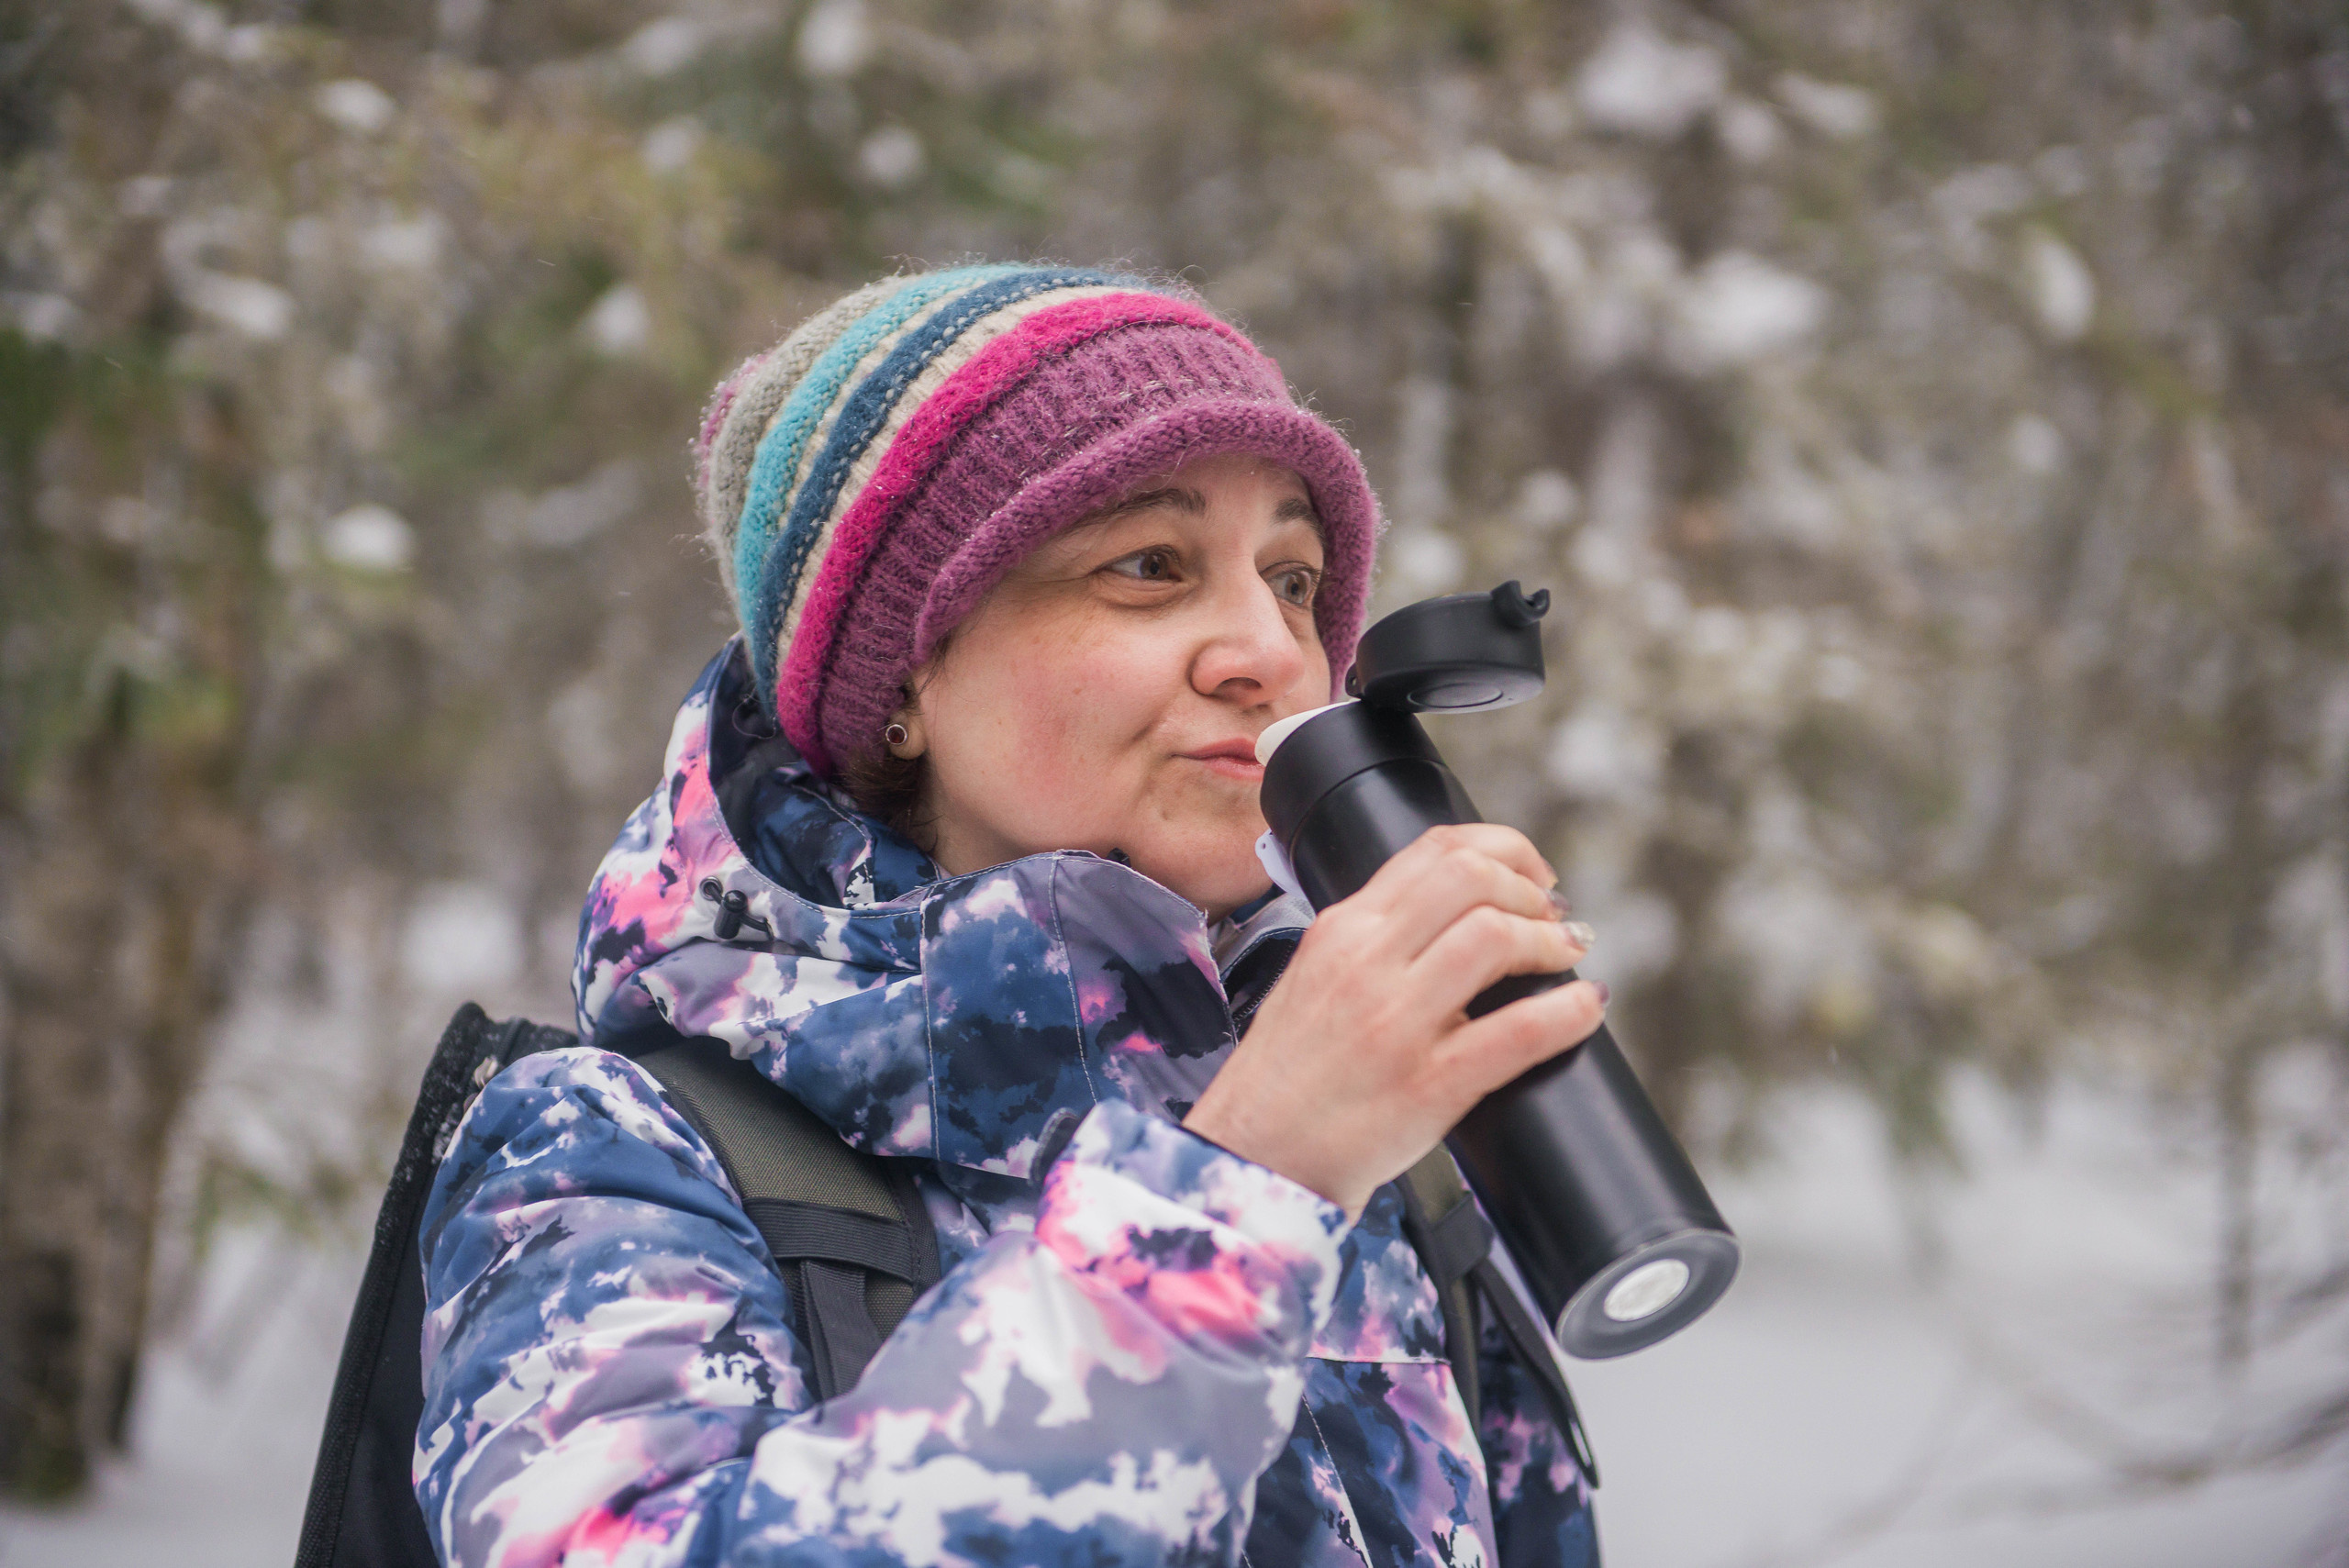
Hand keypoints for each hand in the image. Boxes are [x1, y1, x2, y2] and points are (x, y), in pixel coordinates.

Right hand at [1183, 823, 1606, 1217]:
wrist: (1257, 1156)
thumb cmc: (1289, 1077)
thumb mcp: (1316, 977)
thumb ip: (1375, 941)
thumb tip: (1456, 919)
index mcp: (1342, 929)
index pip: (1434, 849)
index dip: (1504, 850)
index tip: (1532, 878)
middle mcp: (1365, 962)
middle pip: (1471, 876)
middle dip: (1530, 890)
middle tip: (1553, 918)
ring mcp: (1395, 1022)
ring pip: (1494, 937)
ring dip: (1550, 940)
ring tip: (1566, 957)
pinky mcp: (1427, 1084)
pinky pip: (1517, 1031)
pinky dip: (1568, 1012)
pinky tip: (1586, 1008)